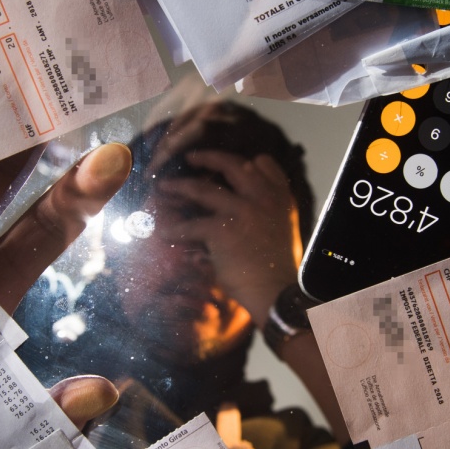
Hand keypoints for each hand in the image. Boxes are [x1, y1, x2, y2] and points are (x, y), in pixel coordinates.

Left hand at [156, 149, 301, 321]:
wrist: (278, 291)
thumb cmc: (278, 267)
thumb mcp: (283, 228)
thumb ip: (266, 210)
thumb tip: (241, 206)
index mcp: (280, 197)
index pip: (264, 164)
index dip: (248, 161)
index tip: (234, 162)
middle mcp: (262, 198)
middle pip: (232, 165)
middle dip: (208, 157)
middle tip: (192, 158)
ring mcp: (242, 210)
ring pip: (202, 189)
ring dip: (180, 187)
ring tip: (165, 186)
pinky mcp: (222, 230)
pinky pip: (191, 225)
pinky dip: (176, 230)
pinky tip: (166, 233)